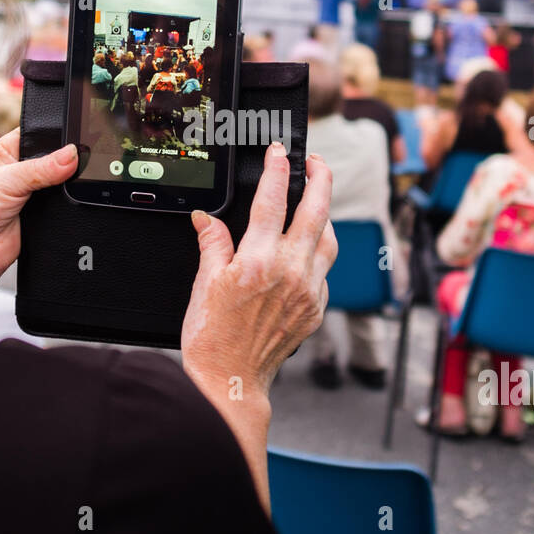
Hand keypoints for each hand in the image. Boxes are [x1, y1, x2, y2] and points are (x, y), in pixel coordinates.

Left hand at [0, 130, 77, 330]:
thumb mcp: (9, 180)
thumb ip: (41, 168)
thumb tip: (70, 155)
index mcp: (10, 150)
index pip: (39, 133)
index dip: (56, 134)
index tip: (73, 137)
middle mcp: (23, 168)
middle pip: (55, 156)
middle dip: (65, 161)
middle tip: (71, 164)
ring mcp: (36, 189)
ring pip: (63, 180)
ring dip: (67, 184)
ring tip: (66, 184)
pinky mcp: (46, 209)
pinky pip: (65, 202)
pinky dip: (69, 202)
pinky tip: (69, 200)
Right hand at [181, 142, 335, 397]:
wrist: (232, 381)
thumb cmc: (213, 337)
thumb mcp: (204, 283)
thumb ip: (212, 244)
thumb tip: (206, 218)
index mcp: (258, 261)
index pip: (273, 200)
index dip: (277, 169)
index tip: (279, 152)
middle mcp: (290, 272)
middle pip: (317, 211)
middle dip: (319, 178)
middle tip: (316, 161)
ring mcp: (308, 291)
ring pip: (329, 240)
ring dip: (324, 216)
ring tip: (314, 203)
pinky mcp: (316, 309)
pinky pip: (324, 271)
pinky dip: (317, 254)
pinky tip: (304, 251)